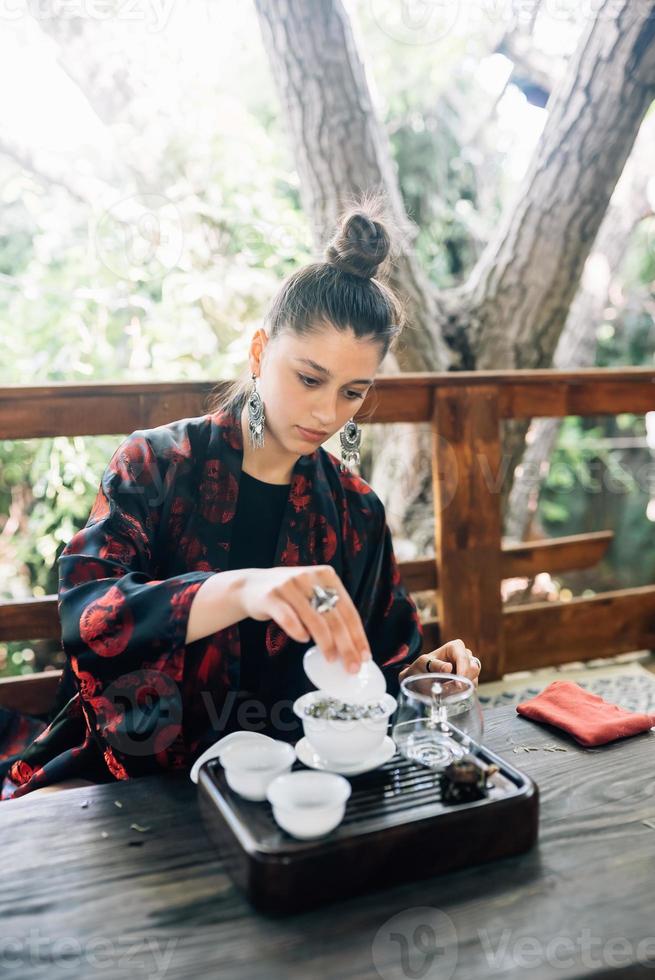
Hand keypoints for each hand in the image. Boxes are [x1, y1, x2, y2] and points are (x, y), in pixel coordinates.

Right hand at [238, 565, 371, 673]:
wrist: (250, 586)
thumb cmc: (289, 596)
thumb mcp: (313, 593)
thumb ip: (331, 611)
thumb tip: (353, 647)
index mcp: (326, 576)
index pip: (348, 610)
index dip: (358, 636)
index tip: (364, 657)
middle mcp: (309, 577)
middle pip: (334, 617)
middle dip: (346, 646)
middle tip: (352, 667)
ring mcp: (289, 585)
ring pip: (314, 619)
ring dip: (325, 643)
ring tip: (330, 659)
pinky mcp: (270, 596)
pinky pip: (288, 618)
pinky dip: (298, 631)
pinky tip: (303, 640)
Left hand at [398, 638, 480, 687]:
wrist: (419, 678)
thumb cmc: (421, 667)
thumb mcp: (423, 664)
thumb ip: (435, 665)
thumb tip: (448, 667)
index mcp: (454, 647)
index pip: (463, 657)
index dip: (463, 670)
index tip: (458, 684)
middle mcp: (464, 655)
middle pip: (473, 668)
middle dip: (463, 681)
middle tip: (450, 689)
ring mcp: (468, 668)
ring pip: (474, 679)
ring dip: (462, 687)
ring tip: (446, 690)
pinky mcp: (469, 679)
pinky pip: (472, 687)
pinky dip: (463, 692)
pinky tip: (451, 692)